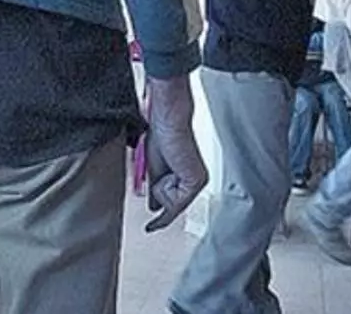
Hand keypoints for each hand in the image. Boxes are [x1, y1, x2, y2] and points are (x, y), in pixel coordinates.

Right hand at [143, 74, 207, 232]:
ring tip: (166, 161)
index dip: (162, 219)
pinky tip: (168, 168)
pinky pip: (174, 198)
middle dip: (160, 188)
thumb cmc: (161, 137)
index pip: (174, 206)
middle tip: (163, 166)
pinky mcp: (196, 181)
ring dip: (161, 184)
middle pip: (170, 205)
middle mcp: (197, 182)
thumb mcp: (154, 170)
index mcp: (188, 178)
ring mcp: (198, 183)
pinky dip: (165, 184)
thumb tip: (154, 208)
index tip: (151, 228)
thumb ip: (156, 191)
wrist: (167, 122)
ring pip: (170, 203)